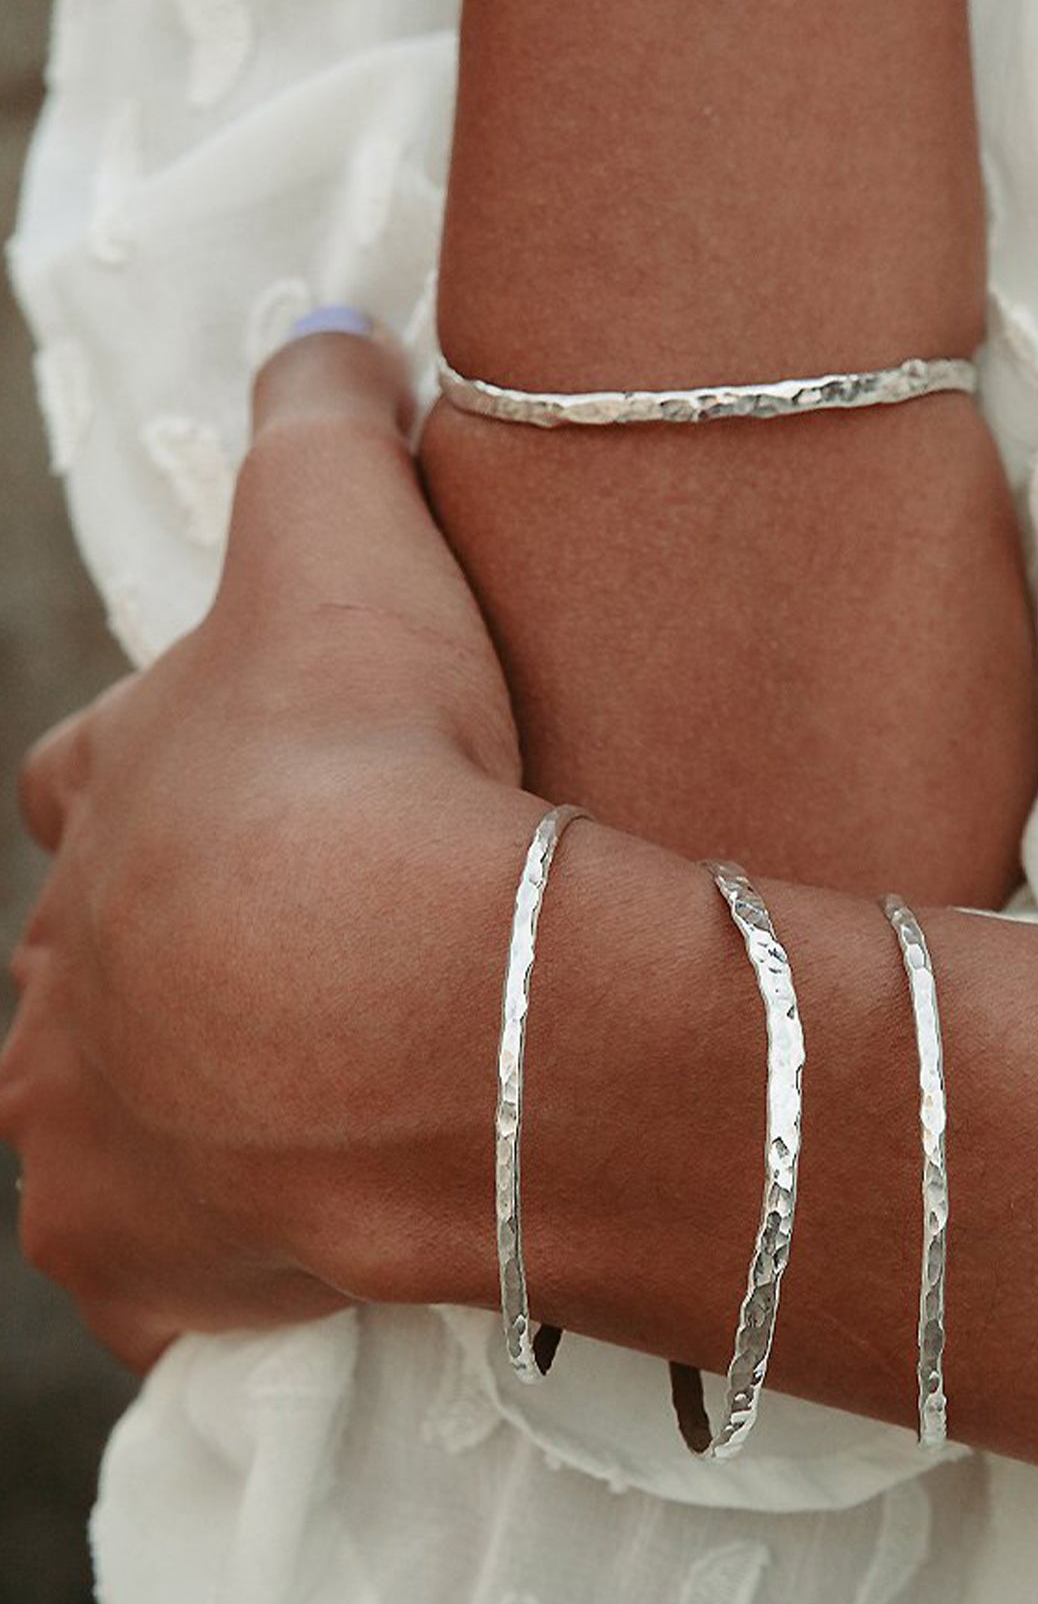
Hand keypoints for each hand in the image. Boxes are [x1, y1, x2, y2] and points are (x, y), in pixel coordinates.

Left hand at [1, 326, 533, 1370]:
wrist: (408, 985)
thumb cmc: (363, 760)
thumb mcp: (341, 540)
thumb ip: (321, 424)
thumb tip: (329, 323)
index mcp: (104, 807)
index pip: (84, 782)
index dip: (148, 783)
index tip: (234, 795)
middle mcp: (63, 976)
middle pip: (84, 967)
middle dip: (159, 962)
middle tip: (282, 970)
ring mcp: (90, 1130)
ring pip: (91, 1122)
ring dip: (168, 1112)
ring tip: (283, 1117)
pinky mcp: (149, 1262)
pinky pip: (156, 1279)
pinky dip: (198, 1266)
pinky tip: (269, 1258)